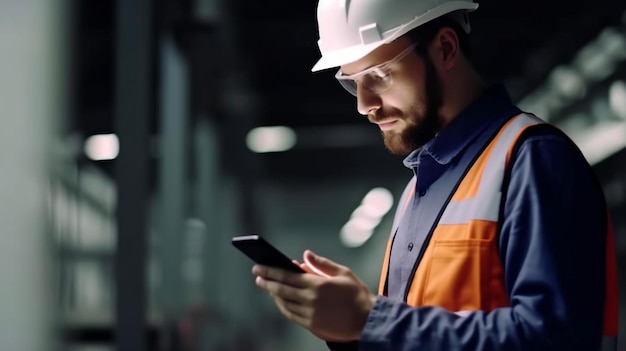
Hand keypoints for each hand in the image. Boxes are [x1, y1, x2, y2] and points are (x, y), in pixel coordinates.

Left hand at [252, 250, 375, 341]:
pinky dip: (283, 307)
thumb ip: (321, 263)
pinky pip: (291, 315)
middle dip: (267, 282)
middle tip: (257, 276)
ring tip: (268, 287)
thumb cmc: (356, 294)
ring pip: (284, 303)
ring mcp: (310, 313)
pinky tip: (280, 301)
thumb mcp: (342, 272)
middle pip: (281, 290)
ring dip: (274, 295)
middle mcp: (310, 299)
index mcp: (317, 284)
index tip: (259, 267)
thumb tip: (305, 255)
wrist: (367, 319)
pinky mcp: (312, 324)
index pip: (287, 276)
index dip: (270, 271)